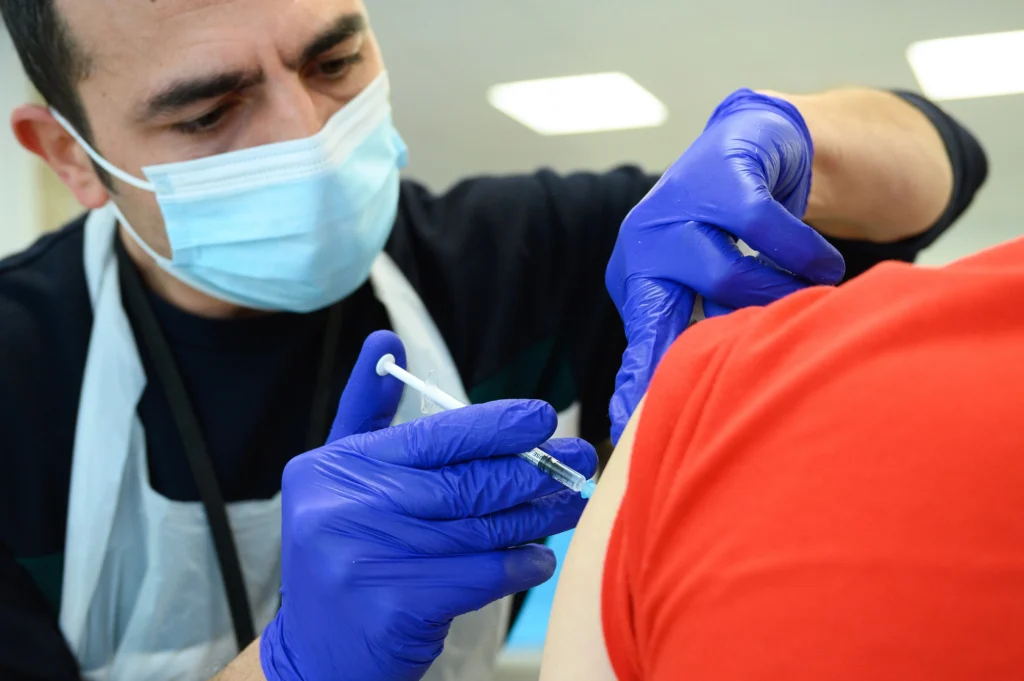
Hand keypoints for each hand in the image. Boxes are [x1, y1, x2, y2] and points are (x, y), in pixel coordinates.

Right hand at [261, 331, 597, 680]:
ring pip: (479, 527)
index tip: (540, 417)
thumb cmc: (344, 554)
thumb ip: (366, 414)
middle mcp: (345, 506)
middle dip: (530, 470)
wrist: (317, 654)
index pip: (432, 435)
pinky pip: (481, 574)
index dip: (494, 424)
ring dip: (535, 515)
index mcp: (335, 466)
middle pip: (463, 480)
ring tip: (568, 504)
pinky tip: (539, 557)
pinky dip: (519, 564)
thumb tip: (384, 340)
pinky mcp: (396, 605)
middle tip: (574, 461)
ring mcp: (367, 557)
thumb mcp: (340, 479)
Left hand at [606, 89, 846, 441]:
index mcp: (637, 278)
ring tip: (806, 294)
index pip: (637, 341)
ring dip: (779, 294)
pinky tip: (822, 262)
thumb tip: (700, 399)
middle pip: (667, 316)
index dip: (636, 383)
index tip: (626, 425)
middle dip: (698, 354)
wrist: (754, 140)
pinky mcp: (720, 175)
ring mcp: (676, 206)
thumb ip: (700, 328)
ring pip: (729, 278)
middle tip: (738, 376)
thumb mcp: (705, 281)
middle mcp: (645, 244)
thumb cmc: (729, 229)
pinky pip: (767, 231)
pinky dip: (804, 253)